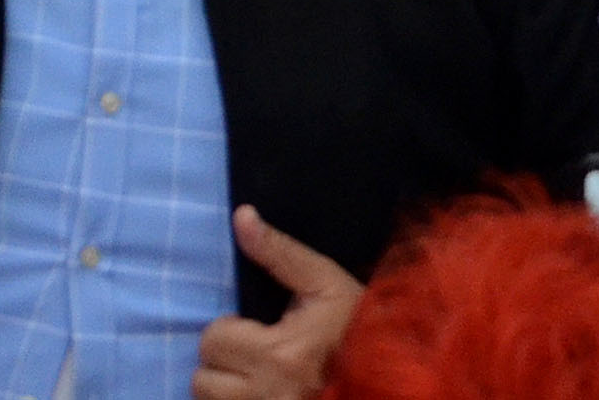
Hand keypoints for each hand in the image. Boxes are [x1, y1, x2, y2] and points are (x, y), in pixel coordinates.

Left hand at [193, 207, 363, 399]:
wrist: (395, 371)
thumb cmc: (358, 326)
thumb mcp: (324, 282)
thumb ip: (280, 252)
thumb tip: (242, 215)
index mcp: (282, 355)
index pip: (213, 340)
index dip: (228, 330)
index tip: (255, 329)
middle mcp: (270, 394)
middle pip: (204, 379)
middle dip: (223, 361)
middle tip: (253, 352)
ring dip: (227, 388)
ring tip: (255, 375)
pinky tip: (261, 391)